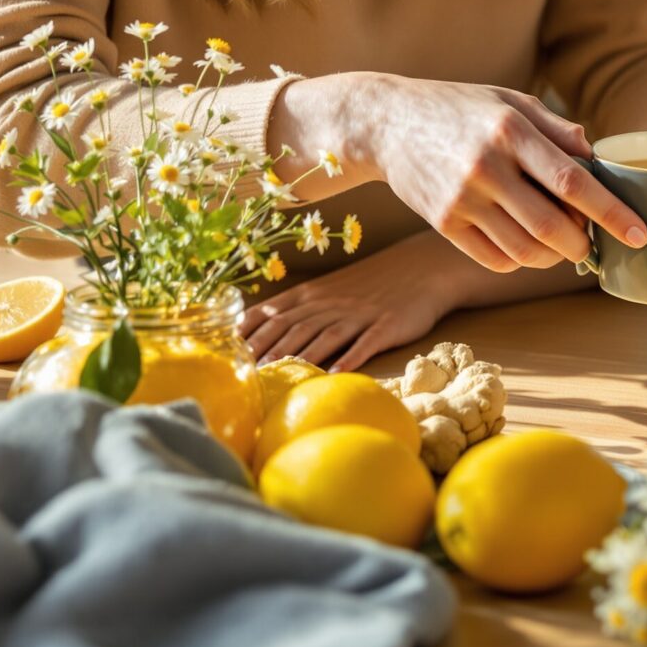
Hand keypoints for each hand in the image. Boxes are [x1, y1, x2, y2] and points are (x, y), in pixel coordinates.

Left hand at [242, 231, 471, 370]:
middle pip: (292, 327)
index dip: (248, 334)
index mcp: (312, 295)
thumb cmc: (370, 285)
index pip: (271, 313)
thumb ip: (297, 309)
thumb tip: (257, 332)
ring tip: (281, 376)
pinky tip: (336, 375)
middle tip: (243, 373)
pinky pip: (365, 343)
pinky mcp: (386, 326)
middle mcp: (330, 303)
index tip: (224, 353)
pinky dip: (349, 359)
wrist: (421, 270)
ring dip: (300, 356)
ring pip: (324, 336)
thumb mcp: (328, 290)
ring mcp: (358, 314)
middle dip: (266, 350)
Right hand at [272, 73, 644, 272]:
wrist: (387, 122)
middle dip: (583, 244)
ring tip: (561, 243)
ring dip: (554, 256)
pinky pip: (495, 259)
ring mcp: (462, 199)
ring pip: (525, 251)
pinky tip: (527, 245)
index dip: (611, 212)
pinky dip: (522, 260)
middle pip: (552, 226)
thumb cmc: (459, 108)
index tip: (639, 233)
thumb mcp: (510, 101)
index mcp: (511, 131)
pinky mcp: (443, 223)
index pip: (573, 182)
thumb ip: (557, 128)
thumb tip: (596, 155)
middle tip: (592, 241)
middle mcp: (487, 167)